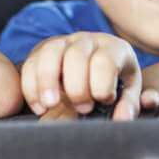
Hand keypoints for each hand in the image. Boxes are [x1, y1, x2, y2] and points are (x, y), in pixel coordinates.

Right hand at [21, 32, 142, 120]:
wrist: (93, 61)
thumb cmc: (113, 79)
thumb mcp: (128, 89)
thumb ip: (128, 104)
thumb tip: (122, 118)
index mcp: (112, 47)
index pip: (104, 60)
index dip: (102, 83)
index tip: (102, 100)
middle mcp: (85, 40)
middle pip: (75, 56)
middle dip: (76, 86)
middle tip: (82, 108)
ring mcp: (61, 42)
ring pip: (49, 54)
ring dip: (47, 81)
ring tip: (50, 105)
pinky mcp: (40, 50)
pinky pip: (30, 64)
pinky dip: (31, 86)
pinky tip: (39, 107)